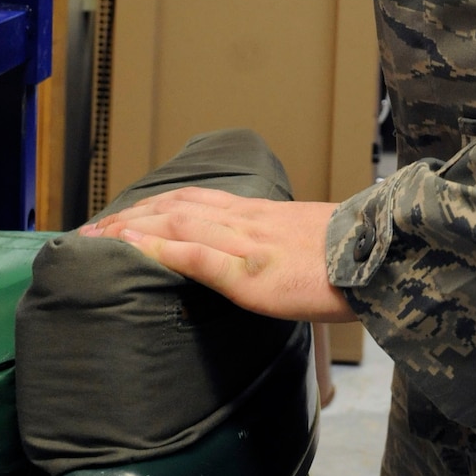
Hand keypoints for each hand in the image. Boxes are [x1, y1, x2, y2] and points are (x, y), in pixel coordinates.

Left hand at [81, 188, 357, 322]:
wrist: (385, 257)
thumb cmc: (356, 257)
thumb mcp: (311, 244)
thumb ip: (283, 250)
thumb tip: (273, 269)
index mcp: (261, 215)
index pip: (195, 202)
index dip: (154, 207)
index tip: (123, 217)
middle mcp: (247, 221)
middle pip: (174, 208)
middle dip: (128, 216)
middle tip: (89, 229)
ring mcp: (246, 245)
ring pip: (174, 225)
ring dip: (128, 230)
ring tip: (92, 239)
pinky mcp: (250, 274)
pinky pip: (194, 257)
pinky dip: (156, 251)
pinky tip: (128, 252)